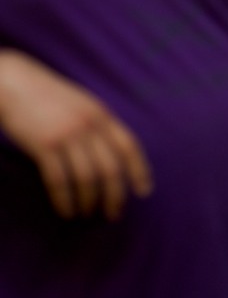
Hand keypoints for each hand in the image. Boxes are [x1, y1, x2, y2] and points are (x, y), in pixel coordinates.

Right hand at [0, 51, 152, 218]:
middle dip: (115, 196)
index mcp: (102, 114)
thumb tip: (110, 155)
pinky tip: (66, 211)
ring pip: (87, 178)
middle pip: (111, 168)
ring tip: (86, 214)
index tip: (144, 192)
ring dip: (89, 201)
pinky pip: (59, 180)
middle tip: (113, 214)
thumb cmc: (46, 97)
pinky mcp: (44, 144)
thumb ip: (97, 125)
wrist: (14, 83)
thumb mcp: (81, 104)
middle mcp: (89, 124)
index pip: (129, 146)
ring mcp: (67, 134)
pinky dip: (64, 200)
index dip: (139, 170)